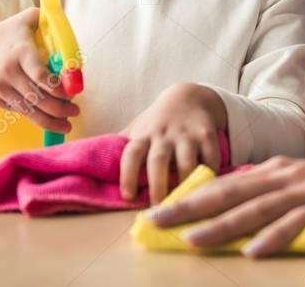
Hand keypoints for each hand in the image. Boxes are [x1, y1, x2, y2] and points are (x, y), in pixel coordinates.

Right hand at [0, 7, 79, 132]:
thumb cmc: (6, 33)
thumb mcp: (26, 19)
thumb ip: (48, 19)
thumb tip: (69, 24)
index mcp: (21, 52)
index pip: (41, 76)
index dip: (59, 88)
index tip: (73, 93)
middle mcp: (9, 72)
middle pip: (39, 98)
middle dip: (61, 109)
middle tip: (75, 111)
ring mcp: (1, 88)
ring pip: (30, 110)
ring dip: (51, 120)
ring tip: (67, 123)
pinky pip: (20, 111)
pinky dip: (36, 117)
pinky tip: (49, 118)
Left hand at [120, 83, 227, 204]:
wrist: (189, 97)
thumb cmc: (158, 121)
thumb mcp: (138, 128)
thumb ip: (121, 147)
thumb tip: (94, 168)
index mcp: (143, 135)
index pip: (131, 153)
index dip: (126, 175)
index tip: (127, 197)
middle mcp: (163, 134)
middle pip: (158, 160)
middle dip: (157, 184)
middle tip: (158, 207)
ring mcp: (186, 134)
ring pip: (186, 161)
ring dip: (185, 183)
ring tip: (184, 202)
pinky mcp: (206, 134)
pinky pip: (211, 157)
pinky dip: (210, 173)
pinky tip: (208, 188)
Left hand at [145, 155, 304, 257]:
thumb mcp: (299, 184)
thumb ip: (268, 194)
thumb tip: (230, 209)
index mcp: (276, 170)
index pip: (225, 185)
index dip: (190, 199)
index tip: (158, 212)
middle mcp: (286, 175)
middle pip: (230, 193)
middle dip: (190, 209)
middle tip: (156, 223)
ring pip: (256, 209)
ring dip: (223, 226)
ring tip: (194, 240)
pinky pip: (298, 224)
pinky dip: (275, 237)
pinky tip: (255, 253)